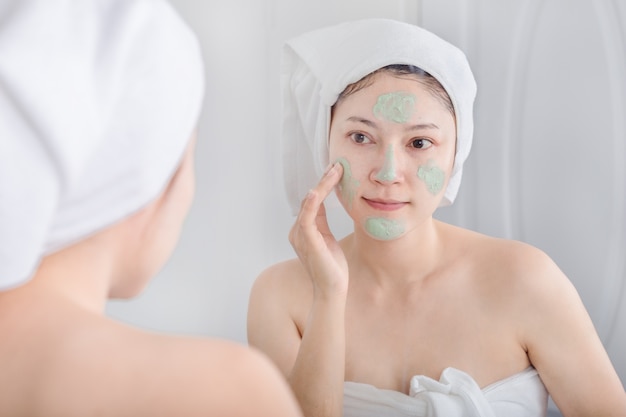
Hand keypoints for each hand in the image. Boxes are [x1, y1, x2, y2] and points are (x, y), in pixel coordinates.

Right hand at [289, 162, 348, 298]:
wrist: (332, 291)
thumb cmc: (332, 268)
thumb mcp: (327, 239)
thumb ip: (322, 222)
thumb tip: (321, 202)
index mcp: (302, 231)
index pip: (312, 202)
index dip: (323, 185)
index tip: (336, 171)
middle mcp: (297, 231)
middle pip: (309, 199)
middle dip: (324, 181)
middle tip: (337, 165)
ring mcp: (300, 236)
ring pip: (309, 204)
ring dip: (322, 186)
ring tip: (335, 171)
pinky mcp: (307, 241)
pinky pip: (307, 217)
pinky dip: (312, 202)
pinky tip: (318, 190)